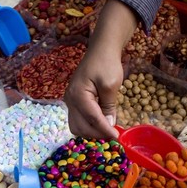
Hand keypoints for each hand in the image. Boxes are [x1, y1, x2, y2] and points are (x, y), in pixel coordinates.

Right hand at [64, 0, 138, 138]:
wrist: (100, 49)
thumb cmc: (106, 63)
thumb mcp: (111, 85)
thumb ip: (108, 106)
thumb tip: (109, 125)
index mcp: (78, 95)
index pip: (92, 119)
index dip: (105, 130)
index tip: (117, 138)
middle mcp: (69, 100)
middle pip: (80, 127)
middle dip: (97, 134)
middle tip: (113, 135)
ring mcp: (69, 101)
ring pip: (77, 126)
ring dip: (91, 132)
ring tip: (107, 131)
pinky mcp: (73, 101)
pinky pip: (78, 120)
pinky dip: (88, 126)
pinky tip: (101, 124)